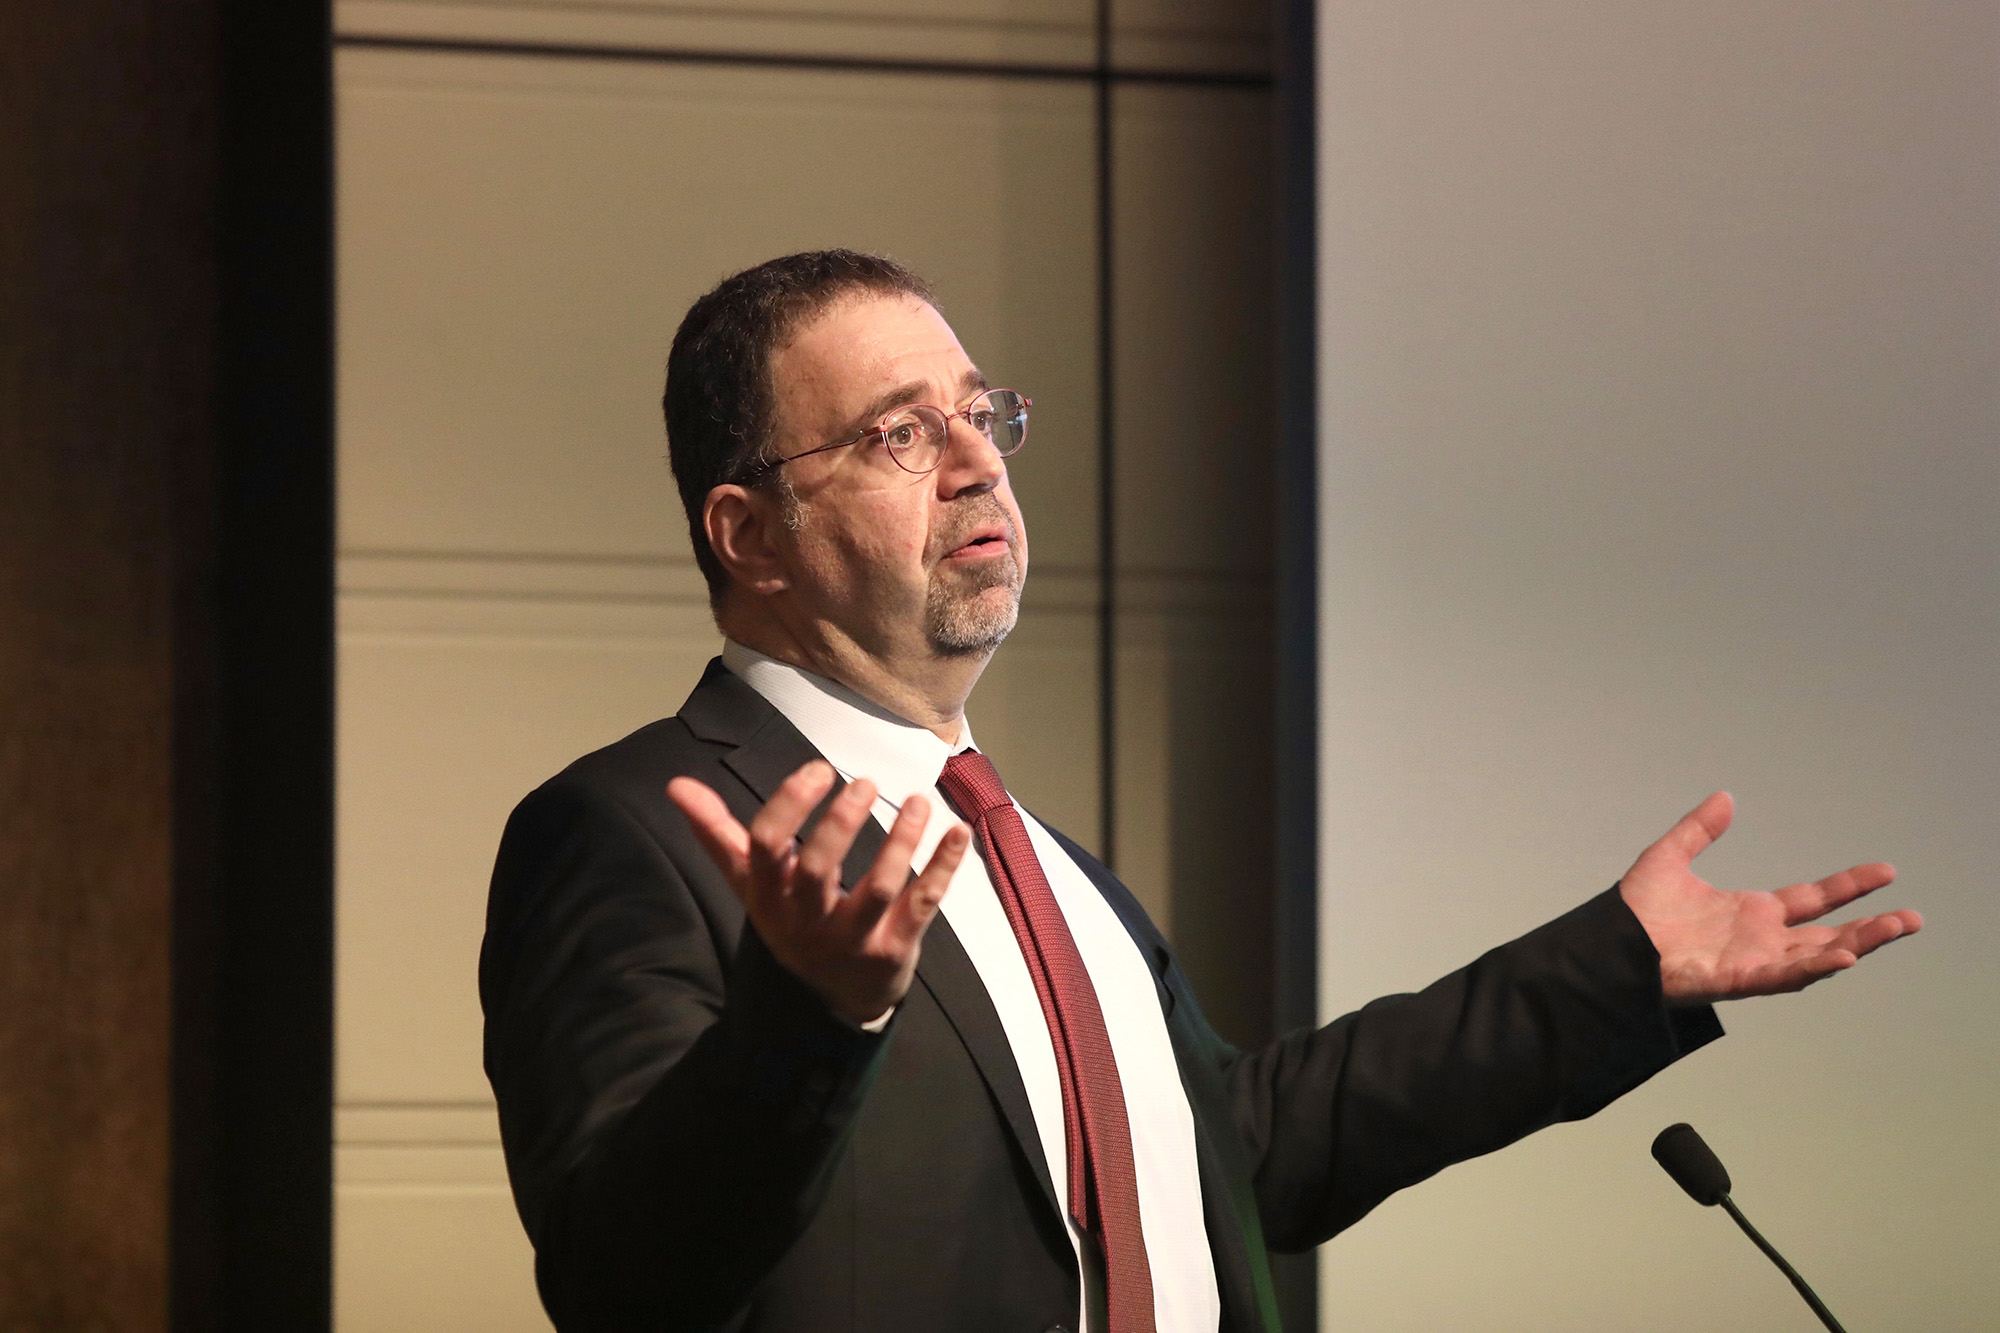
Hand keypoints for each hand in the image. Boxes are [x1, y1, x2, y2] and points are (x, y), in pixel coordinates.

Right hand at [667, 761, 968, 1024]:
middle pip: (821, 869)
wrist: (827, 1002)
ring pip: (878, 888)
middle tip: (864, 783)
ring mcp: (853, 939)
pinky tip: (959, 831)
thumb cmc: (789, 923)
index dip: (790, 805)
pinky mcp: (895, 951)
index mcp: (769, 897)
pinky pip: (923, 905)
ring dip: (901, 841)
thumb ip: (718, 833)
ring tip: (918, 801)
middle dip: (841, 823)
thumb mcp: (750, 883)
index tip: (818, 771)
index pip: (767, 847)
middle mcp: (807, 921)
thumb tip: (676, 786)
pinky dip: (944, 867)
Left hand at [1618, 792, 1922, 1005]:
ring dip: (1857, 945)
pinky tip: (1844, 956)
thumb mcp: (1669, 858)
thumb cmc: (1633, 913)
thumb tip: (1725, 798)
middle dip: (1872, 929)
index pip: (1813, 899)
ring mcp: (1750, 963)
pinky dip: (1813, 967)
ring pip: (1816, 958)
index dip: (1849, 886)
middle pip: (1829, 935)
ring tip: (1895, 929)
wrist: (1604, 946)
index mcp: (1751, 914)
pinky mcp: (1734, 980)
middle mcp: (1759, 941)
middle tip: (1912, 918)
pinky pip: (1781, 977)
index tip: (1886, 871)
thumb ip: (1699, 830)